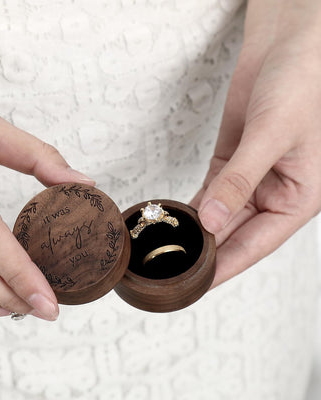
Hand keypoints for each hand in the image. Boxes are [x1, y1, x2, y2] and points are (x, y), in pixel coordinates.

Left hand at [191, 0, 320, 286]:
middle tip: (173, 272)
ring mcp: (249, 181)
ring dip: (195, 233)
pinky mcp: (229, 164)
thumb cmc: (302, 83)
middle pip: (235, 236)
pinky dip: (191, 207)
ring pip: (218, 217)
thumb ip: (240, 179)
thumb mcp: (273, 135)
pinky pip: (208, 193)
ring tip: (167, 251)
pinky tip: (174, 221)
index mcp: (299, 198)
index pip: (257, 244)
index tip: (197, 285)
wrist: (287, 44)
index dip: (226, 266)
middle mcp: (274, 195)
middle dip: (206, 254)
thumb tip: (211, 221)